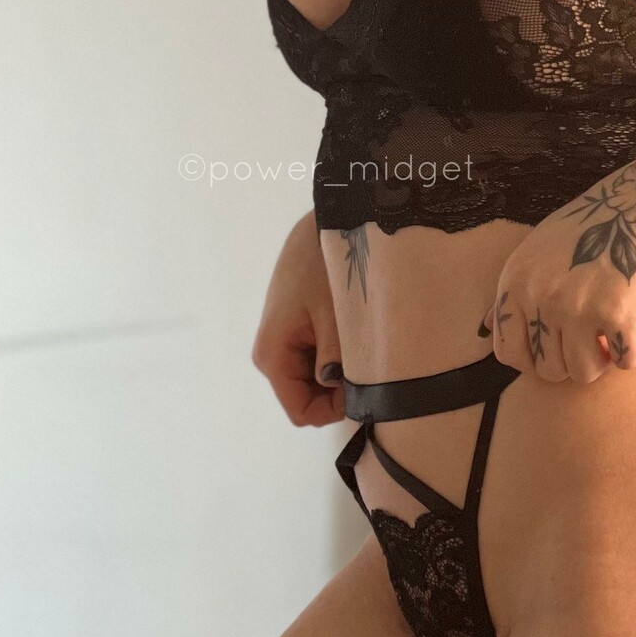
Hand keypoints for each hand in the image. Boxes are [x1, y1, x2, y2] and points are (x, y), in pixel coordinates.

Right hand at [252, 210, 344, 425]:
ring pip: (312, 380)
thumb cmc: (324, 267)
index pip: (301, 412)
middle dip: (337, 390)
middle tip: (365, 360)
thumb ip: (334, 361)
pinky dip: (335, 355)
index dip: (333, 409)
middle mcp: (270, 354)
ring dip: (338, 371)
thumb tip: (336, 390)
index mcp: (273, 356)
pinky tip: (350, 332)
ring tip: (358, 341)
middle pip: (306, 397)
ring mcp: (281, 341)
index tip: (361, 384)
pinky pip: (314, 358)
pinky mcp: (293, 328)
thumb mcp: (334, 317)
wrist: (324, 224)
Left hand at [482, 151, 635, 385]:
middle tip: (592, 337)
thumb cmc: (592, 226)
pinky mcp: (617, 314)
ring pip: (584, 372)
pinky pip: (626, 362)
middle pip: (548, 369)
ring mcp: (576, 307)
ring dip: (604, 359)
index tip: (557, 349)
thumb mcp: (537, 250)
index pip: (508, 352)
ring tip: (613, 331)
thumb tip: (487, 326)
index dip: (535, 360)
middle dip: (572, 361)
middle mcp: (540, 297)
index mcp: (516, 282)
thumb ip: (514, 290)